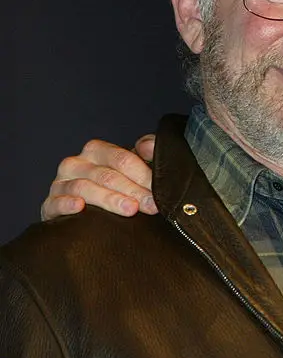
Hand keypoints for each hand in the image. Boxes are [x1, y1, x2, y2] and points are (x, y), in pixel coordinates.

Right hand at [41, 135, 156, 220]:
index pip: (121, 159)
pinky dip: (67, 203)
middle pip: (106, 175)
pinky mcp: (49, 204)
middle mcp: (76, 163)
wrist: (90, 212)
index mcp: (97, 151)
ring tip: (131, 209)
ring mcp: (60, 183)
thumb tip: (150, 146)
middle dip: (133, 190)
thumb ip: (147, 152)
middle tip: (151, 205)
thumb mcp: (134, 166)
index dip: (142, 175)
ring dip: (109, 199)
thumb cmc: (118, 185)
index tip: (159, 190)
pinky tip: (80, 207)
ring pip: (84, 188)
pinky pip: (55, 202)